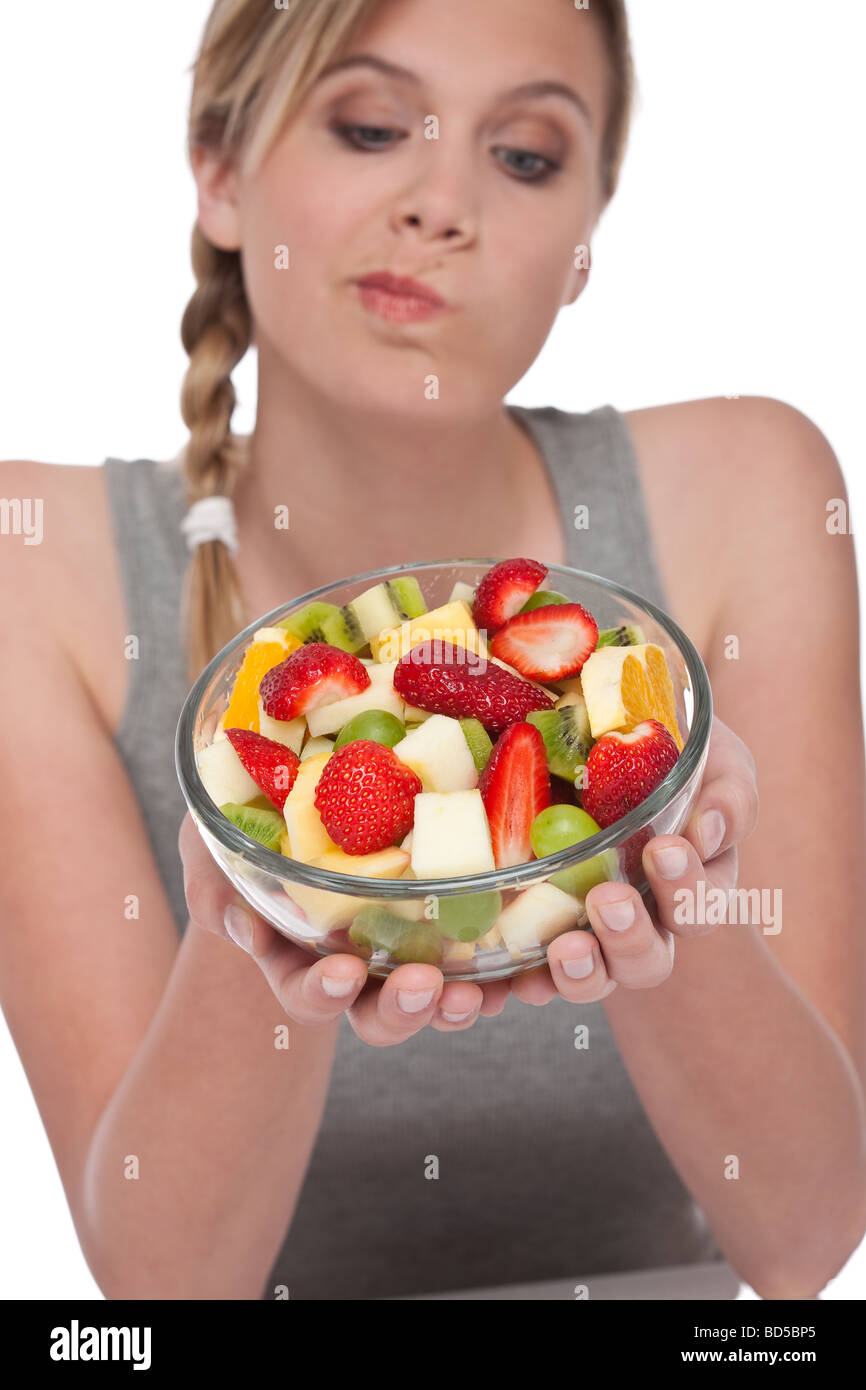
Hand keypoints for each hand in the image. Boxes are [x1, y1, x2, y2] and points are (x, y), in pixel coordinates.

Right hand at [179, 812, 510, 1043]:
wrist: (310, 791)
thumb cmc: (254, 820)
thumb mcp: (216, 841)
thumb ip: (217, 881)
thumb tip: (243, 925)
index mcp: (299, 955)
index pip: (308, 995)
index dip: (321, 993)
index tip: (340, 972)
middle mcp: (358, 966)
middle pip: (379, 1015)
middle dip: (402, 1009)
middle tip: (425, 984)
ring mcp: (407, 947)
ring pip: (437, 998)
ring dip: (456, 1003)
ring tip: (478, 991)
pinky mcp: (455, 918)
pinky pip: (486, 957)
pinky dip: (505, 969)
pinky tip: (525, 964)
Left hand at [508, 714, 759, 1004]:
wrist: (588, 723)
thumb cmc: (661, 746)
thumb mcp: (706, 755)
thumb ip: (726, 793)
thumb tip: (706, 829)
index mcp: (690, 883)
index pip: (700, 907)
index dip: (687, 890)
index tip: (662, 849)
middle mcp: (642, 917)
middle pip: (650, 959)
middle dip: (631, 936)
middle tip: (608, 899)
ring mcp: (588, 928)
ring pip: (597, 975)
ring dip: (586, 971)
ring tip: (566, 948)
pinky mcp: (536, 926)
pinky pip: (531, 970)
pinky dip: (528, 979)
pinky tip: (517, 978)